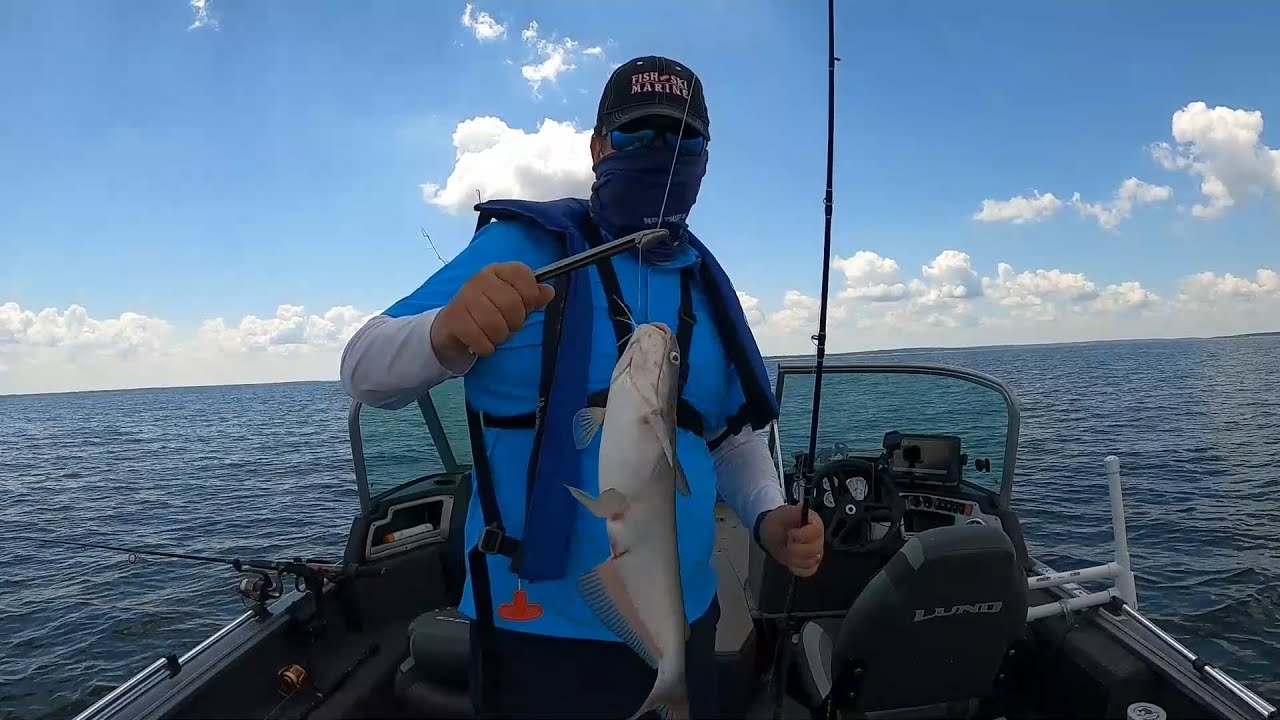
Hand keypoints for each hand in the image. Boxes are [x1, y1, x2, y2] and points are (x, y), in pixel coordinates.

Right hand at [430, 262, 554, 365]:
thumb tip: (549, 292)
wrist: (453, 326)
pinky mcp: (454, 318)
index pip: (523, 274)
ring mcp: (464, 297)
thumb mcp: (514, 303)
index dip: (530, 296)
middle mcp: (480, 279)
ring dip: (499, 337)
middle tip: (507, 326)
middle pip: (512, 303)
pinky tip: (482, 344)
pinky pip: (480, 339)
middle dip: (515, 323)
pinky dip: (486, 347)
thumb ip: (533, 297)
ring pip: (495, 324)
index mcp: (498, 271)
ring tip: (494, 335)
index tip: (525, 307)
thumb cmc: (488, 312)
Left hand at [759, 504, 825, 577]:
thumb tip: (802, 507)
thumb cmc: (779, 522)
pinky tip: (790, 561)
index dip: (802, 535)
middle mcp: (819, 539)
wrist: (772, 534)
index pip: (817, 532)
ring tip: (787, 550)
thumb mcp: (782, 513)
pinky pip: (808, 571)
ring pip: (811, 562)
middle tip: (787, 541)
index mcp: (815, 524)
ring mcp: (816, 553)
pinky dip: (797, 568)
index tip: (790, 533)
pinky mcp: (810, 564)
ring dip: (795, 558)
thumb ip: (793, 511)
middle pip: (815, 550)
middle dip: (796, 548)